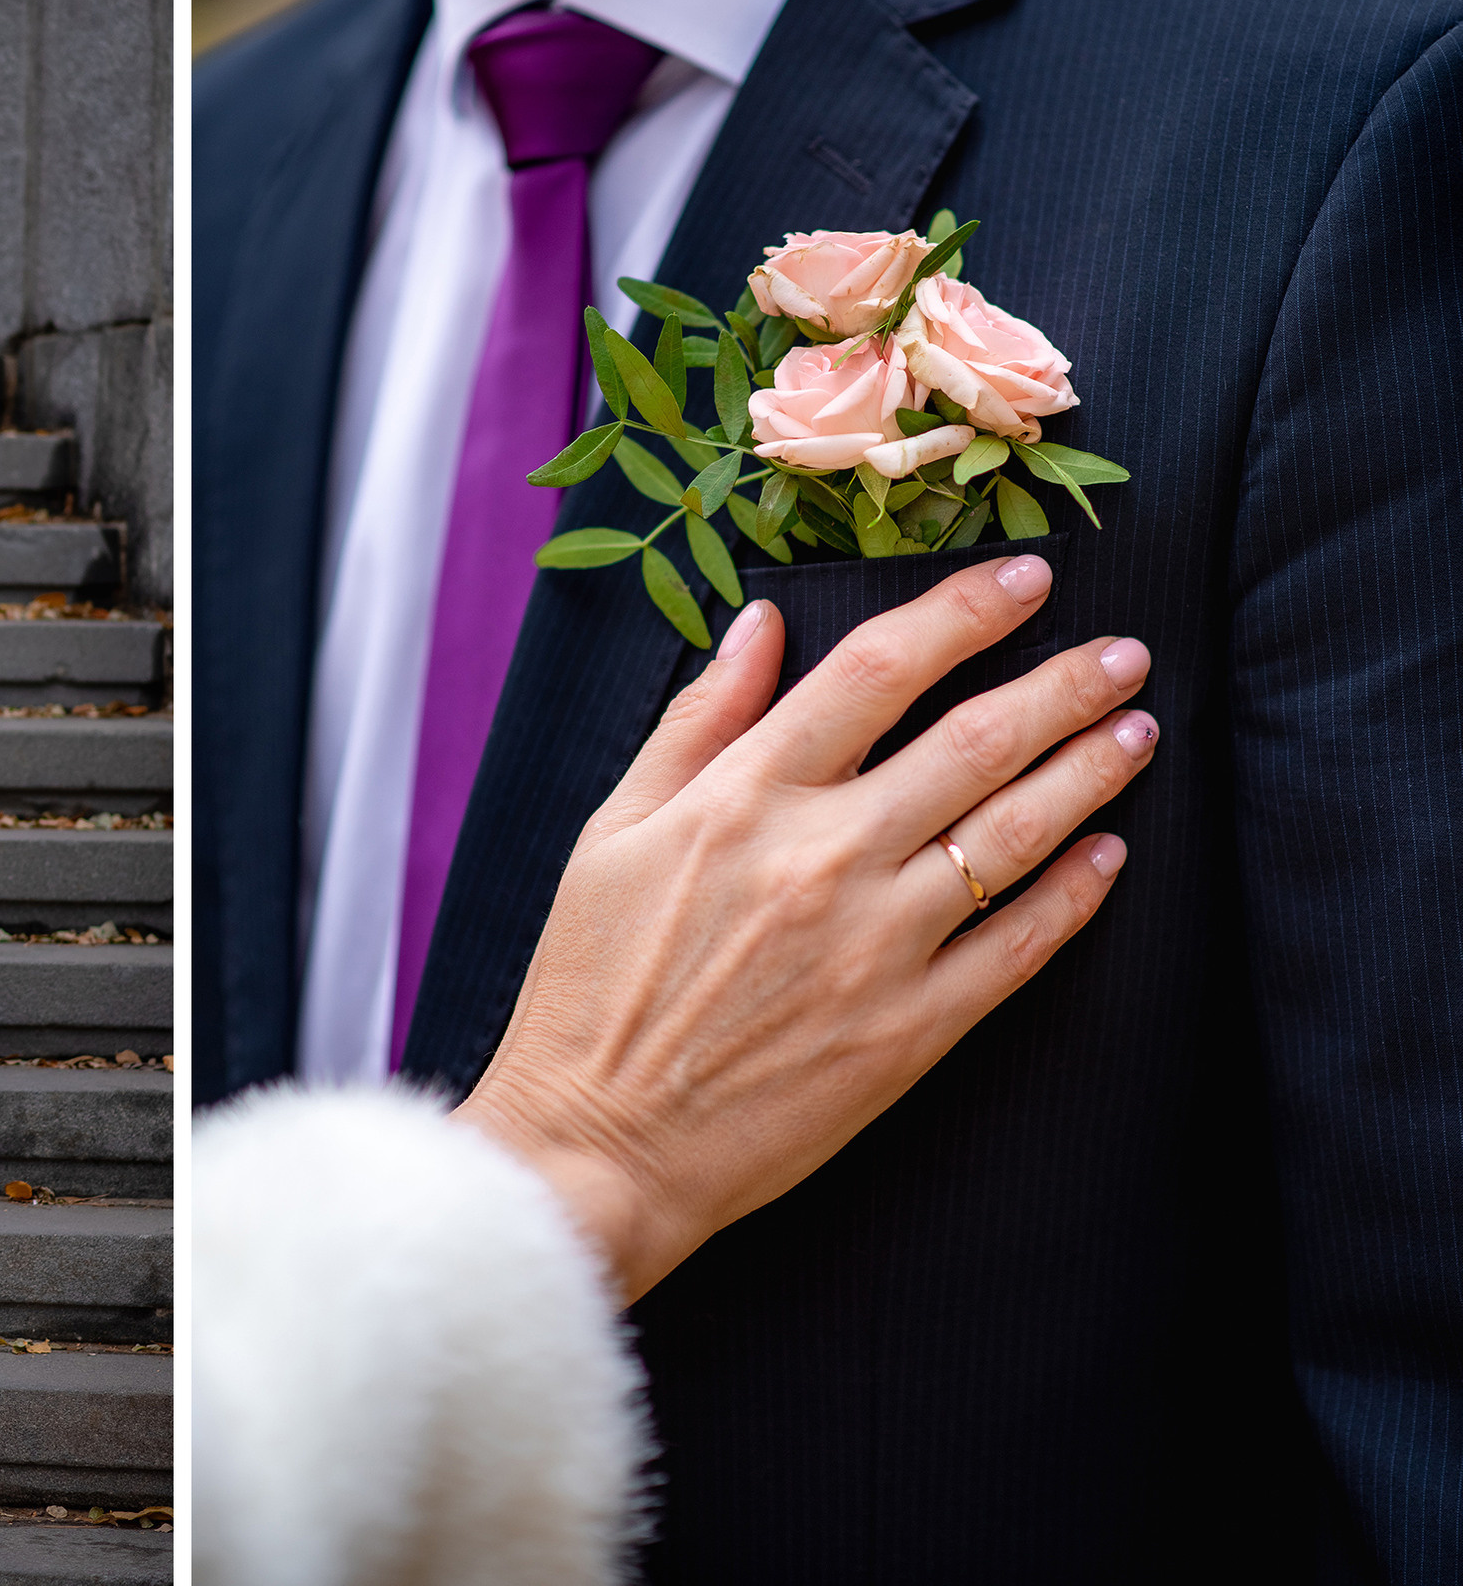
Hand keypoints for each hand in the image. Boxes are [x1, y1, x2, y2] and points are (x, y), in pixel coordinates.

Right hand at [454, 554, 1155, 1298]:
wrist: (598, 1143)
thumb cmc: (588, 984)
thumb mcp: (611, 831)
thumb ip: (696, 724)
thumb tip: (761, 627)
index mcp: (741, 798)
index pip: (876, 672)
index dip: (960, 614)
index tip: (1022, 580)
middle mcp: (821, 858)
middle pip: (973, 741)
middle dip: (1062, 684)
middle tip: (1125, 651)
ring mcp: (875, 947)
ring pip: (1013, 835)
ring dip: (1089, 773)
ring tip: (1136, 730)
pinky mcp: (910, 1031)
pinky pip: (1017, 946)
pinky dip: (1073, 894)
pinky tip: (1108, 854)